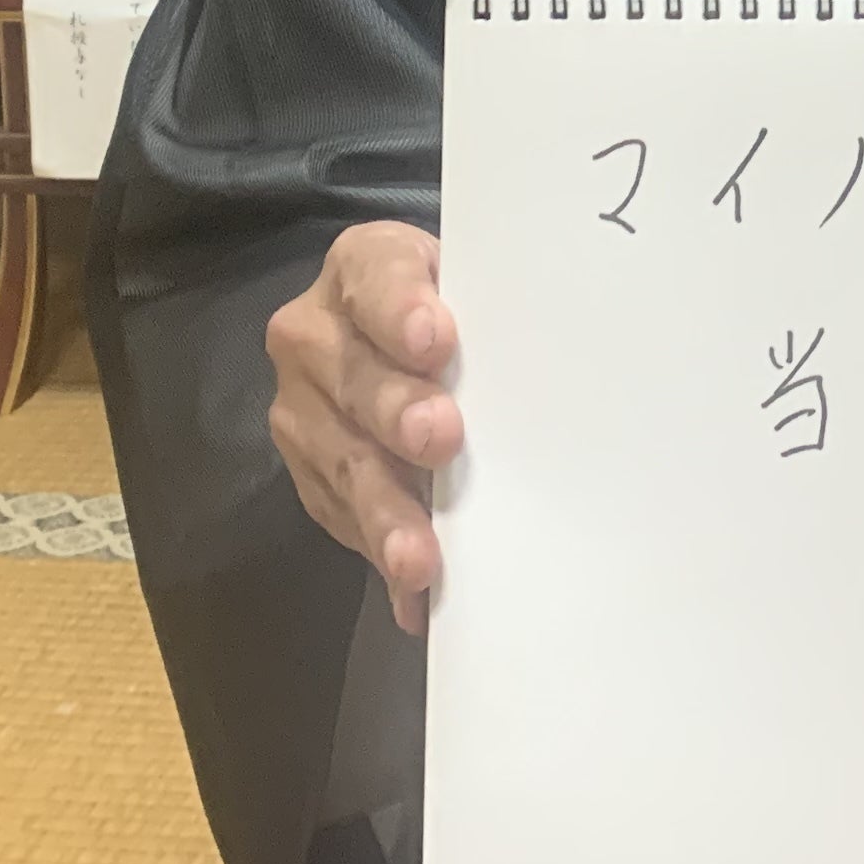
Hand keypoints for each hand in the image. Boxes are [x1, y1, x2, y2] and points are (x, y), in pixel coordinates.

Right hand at [267, 221, 462, 631]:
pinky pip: (341, 517)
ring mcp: (303, 407)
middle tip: (441, 440)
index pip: (376, 276)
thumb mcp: (476, 289)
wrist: (410, 335)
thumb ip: (495, 315)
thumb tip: (560, 368)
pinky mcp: (307, 473)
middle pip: (352, 375)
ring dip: (383, 510)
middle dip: (395, 411)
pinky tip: (415, 596)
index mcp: (363, 266)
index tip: (436, 339)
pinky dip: (381, 555)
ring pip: (341, 458)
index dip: (401, 307)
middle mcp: (315, 332)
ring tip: (420, 558)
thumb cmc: (463, 310)